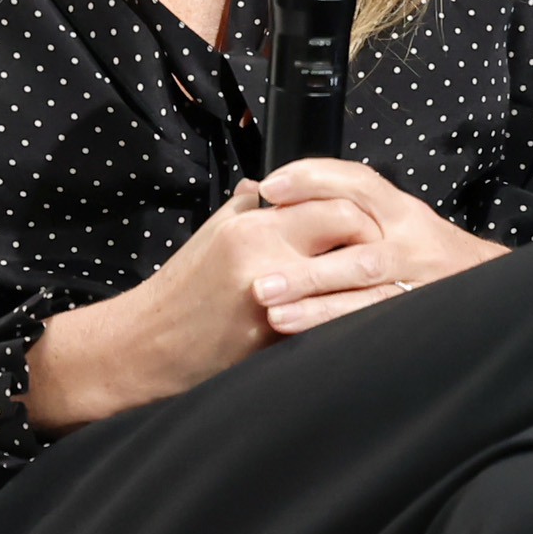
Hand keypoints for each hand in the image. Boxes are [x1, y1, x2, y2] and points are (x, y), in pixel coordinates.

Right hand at [24, 177, 384, 432]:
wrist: (146, 345)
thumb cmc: (181, 290)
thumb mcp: (212, 234)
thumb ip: (247, 208)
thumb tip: (271, 188)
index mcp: (252, 225)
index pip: (333, 203)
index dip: (360, 215)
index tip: (368, 229)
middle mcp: (264, 256)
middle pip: (350, 235)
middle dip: (374, 248)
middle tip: (387, 262)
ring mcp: (271, 303)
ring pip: (347, 283)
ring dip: (368, 287)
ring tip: (379, 292)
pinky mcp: (272, 344)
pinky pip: (326, 326)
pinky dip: (344, 322)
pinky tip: (356, 326)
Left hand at [251, 158, 507, 335]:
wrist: (495, 286)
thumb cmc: (429, 252)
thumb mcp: (396, 219)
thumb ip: (349, 209)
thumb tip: (279, 200)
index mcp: (401, 211)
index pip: (356, 183)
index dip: (311, 180)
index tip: (270, 188)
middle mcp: (413, 242)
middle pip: (358, 248)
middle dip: (307, 267)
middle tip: (259, 280)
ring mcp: (422, 283)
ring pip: (369, 293)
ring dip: (320, 306)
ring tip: (276, 315)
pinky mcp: (423, 317)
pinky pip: (382, 324)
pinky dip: (347, 331)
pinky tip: (314, 342)